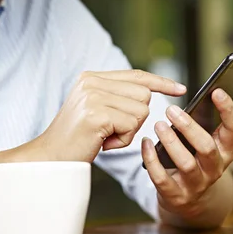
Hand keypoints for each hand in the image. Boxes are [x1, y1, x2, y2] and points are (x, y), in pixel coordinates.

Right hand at [34, 70, 185, 161]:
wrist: (52, 159)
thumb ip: (117, 97)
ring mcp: (93, 96)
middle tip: (110, 131)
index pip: (136, 75)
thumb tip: (149, 94)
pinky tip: (103, 143)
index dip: (161, 82)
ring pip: (141, 111)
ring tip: (105, 136)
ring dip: (129, 131)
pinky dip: (123, 140)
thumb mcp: (97, 110)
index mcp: (92, 77)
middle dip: (135, 119)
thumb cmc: (78, 140)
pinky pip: (132, 125)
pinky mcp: (97, 113)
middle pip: (144, 95)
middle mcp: (92, 81)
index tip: (180, 88)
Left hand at [141, 88, 232, 218]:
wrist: (190, 200)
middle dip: (189, 127)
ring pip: (186, 164)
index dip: (227, 110)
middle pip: (207, 147)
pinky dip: (151, 160)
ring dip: (170, 142)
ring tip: (158, 125)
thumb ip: (221, 119)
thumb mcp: (214, 142)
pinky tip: (146, 143)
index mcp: (227, 151)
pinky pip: (162, 179)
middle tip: (171, 110)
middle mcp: (215, 169)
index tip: (216, 91)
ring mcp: (197, 184)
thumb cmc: (199, 160)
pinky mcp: (176, 195)